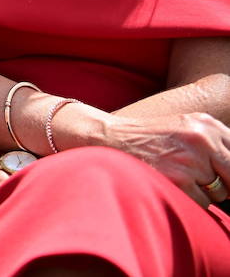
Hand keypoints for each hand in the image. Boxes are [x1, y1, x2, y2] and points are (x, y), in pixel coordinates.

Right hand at [102, 112, 229, 204]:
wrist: (109, 137)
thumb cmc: (148, 137)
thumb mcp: (184, 128)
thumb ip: (213, 144)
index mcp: (207, 125)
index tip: (223, 177)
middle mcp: (202, 140)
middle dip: (224, 184)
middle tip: (200, 180)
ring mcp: (191, 160)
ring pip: (219, 193)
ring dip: (204, 192)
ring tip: (178, 177)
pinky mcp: (179, 180)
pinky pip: (202, 203)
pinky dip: (189, 200)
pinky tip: (170, 185)